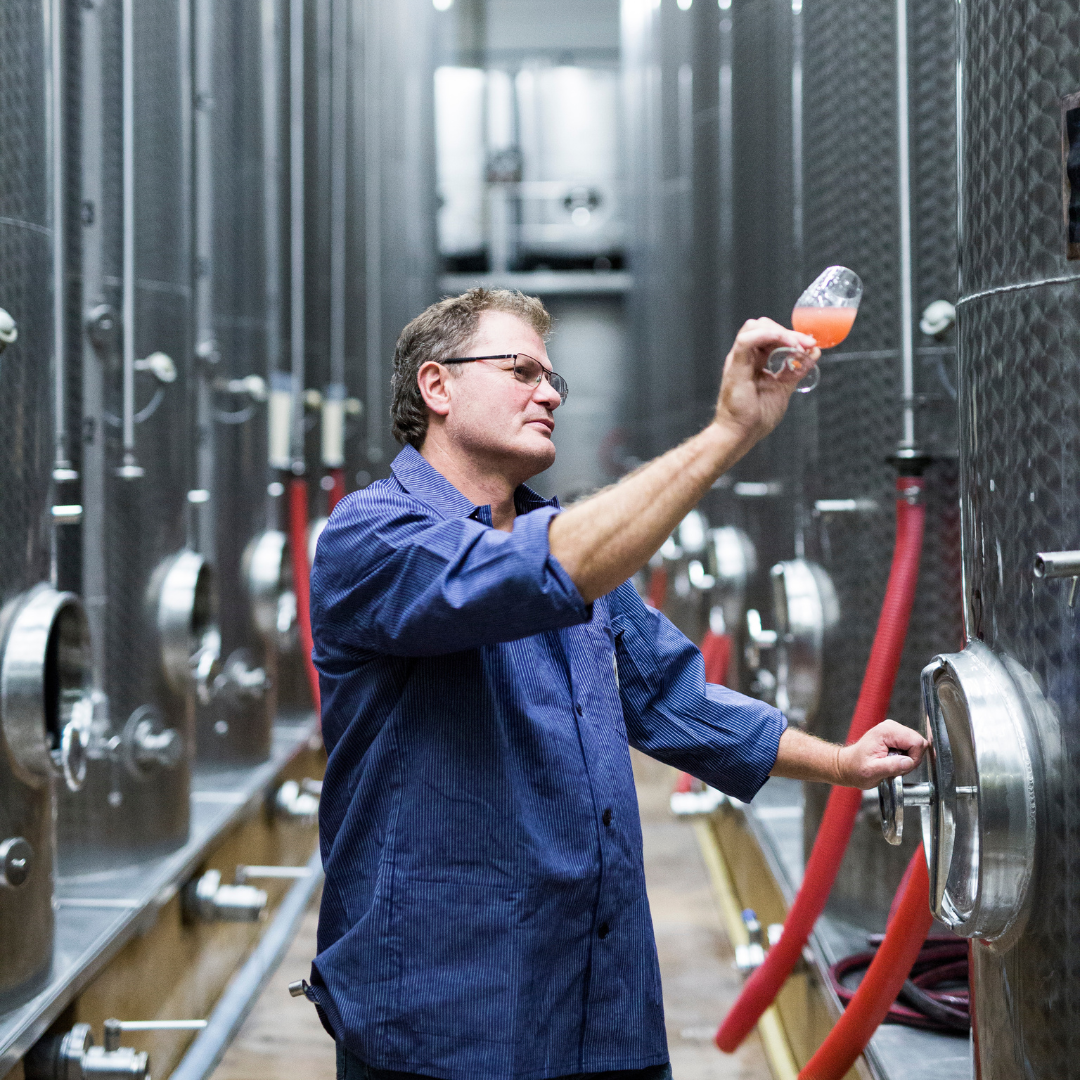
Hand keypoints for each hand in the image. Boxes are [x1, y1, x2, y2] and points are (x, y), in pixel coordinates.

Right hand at [714, 318, 819, 443]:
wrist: (742, 434)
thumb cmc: (757, 417)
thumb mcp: (784, 388)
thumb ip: (796, 370)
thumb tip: (813, 353)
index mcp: (754, 360)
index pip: (771, 335)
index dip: (792, 336)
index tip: (811, 345)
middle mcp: (745, 357)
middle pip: (763, 326)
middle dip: (788, 331)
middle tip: (807, 344)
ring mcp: (738, 360)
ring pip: (755, 327)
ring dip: (780, 332)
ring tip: (796, 345)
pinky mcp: (735, 366)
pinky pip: (747, 340)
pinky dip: (767, 335)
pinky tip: (783, 341)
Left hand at [836, 720, 927, 788]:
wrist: (848, 766)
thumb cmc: (856, 768)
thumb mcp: (872, 771)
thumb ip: (891, 766)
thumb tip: (908, 762)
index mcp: (886, 732)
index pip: (916, 742)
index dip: (914, 758)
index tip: (902, 767)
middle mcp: (891, 727)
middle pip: (919, 742)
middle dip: (912, 759)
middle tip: (897, 768)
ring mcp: (894, 731)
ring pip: (917, 746)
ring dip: (909, 759)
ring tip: (893, 765)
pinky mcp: (895, 737)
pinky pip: (911, 747)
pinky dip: (906, 757)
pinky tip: (894, 761)